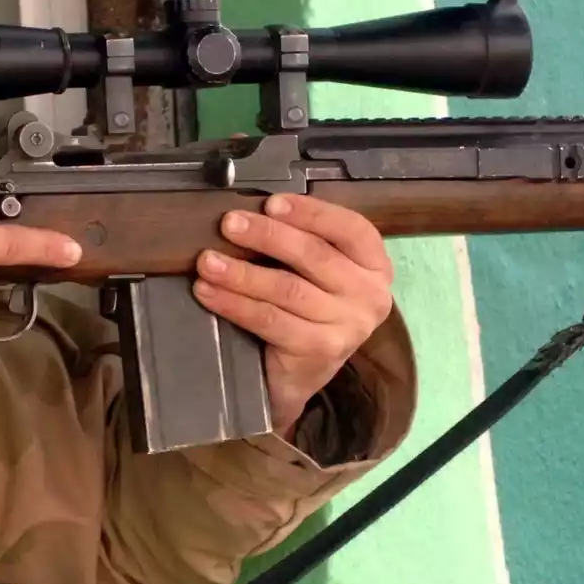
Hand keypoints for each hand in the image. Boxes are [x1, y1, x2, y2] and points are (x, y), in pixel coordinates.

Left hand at [191, 194, 394, 436]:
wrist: (300, 379)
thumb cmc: (307, 314)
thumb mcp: (317, 275)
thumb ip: (302, 244)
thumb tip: (252, 213)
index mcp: (374, 265)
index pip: (351, 228)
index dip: (310, 212)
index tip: (271, 203)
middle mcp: (370, 295)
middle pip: (314, 255)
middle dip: (267, 236)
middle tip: (229, 224)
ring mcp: (348, 326)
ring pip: (287, 288)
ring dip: (241, 272)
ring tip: (208, 262)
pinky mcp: (320, 351)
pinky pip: (270, 319)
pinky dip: (235, 304)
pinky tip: (210, 293)